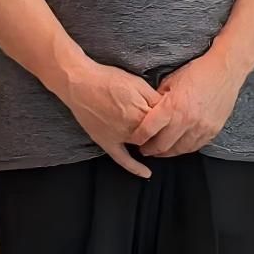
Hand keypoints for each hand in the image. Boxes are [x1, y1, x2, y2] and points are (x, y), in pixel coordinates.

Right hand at [58, 59, 161, 177]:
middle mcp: (131, 127)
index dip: (170, 119)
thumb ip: (154, 98)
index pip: (165, 122)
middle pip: (155, 135)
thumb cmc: (109, 79)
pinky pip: (121, 159)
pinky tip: (146, 174)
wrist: (79, 83)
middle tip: (167, 127)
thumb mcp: (138, 83)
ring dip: (152, 145)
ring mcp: (118, 136)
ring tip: (161, 142)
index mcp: (142, 111)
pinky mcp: (105, 141)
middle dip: (162, 132)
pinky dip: (134, 167)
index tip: (174, 117)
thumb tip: (168, 108)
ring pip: (142, 145)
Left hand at [130, 52, 244, 159]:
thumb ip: (158, 99)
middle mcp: (186, 120)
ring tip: (161, 150)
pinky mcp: (212, 130)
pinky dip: (184, 148)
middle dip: (150, 150)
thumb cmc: (197, 72)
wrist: (225, 70)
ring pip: (179, 150)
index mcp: (172, 106)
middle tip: (145, 149)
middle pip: (162, 146)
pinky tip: (179, 145)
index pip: (147, 130)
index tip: (135, 140)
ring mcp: (201, 127)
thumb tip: (148, 112)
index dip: (138, 138)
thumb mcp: (170, 81)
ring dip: (167, 152)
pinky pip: (195, 146)